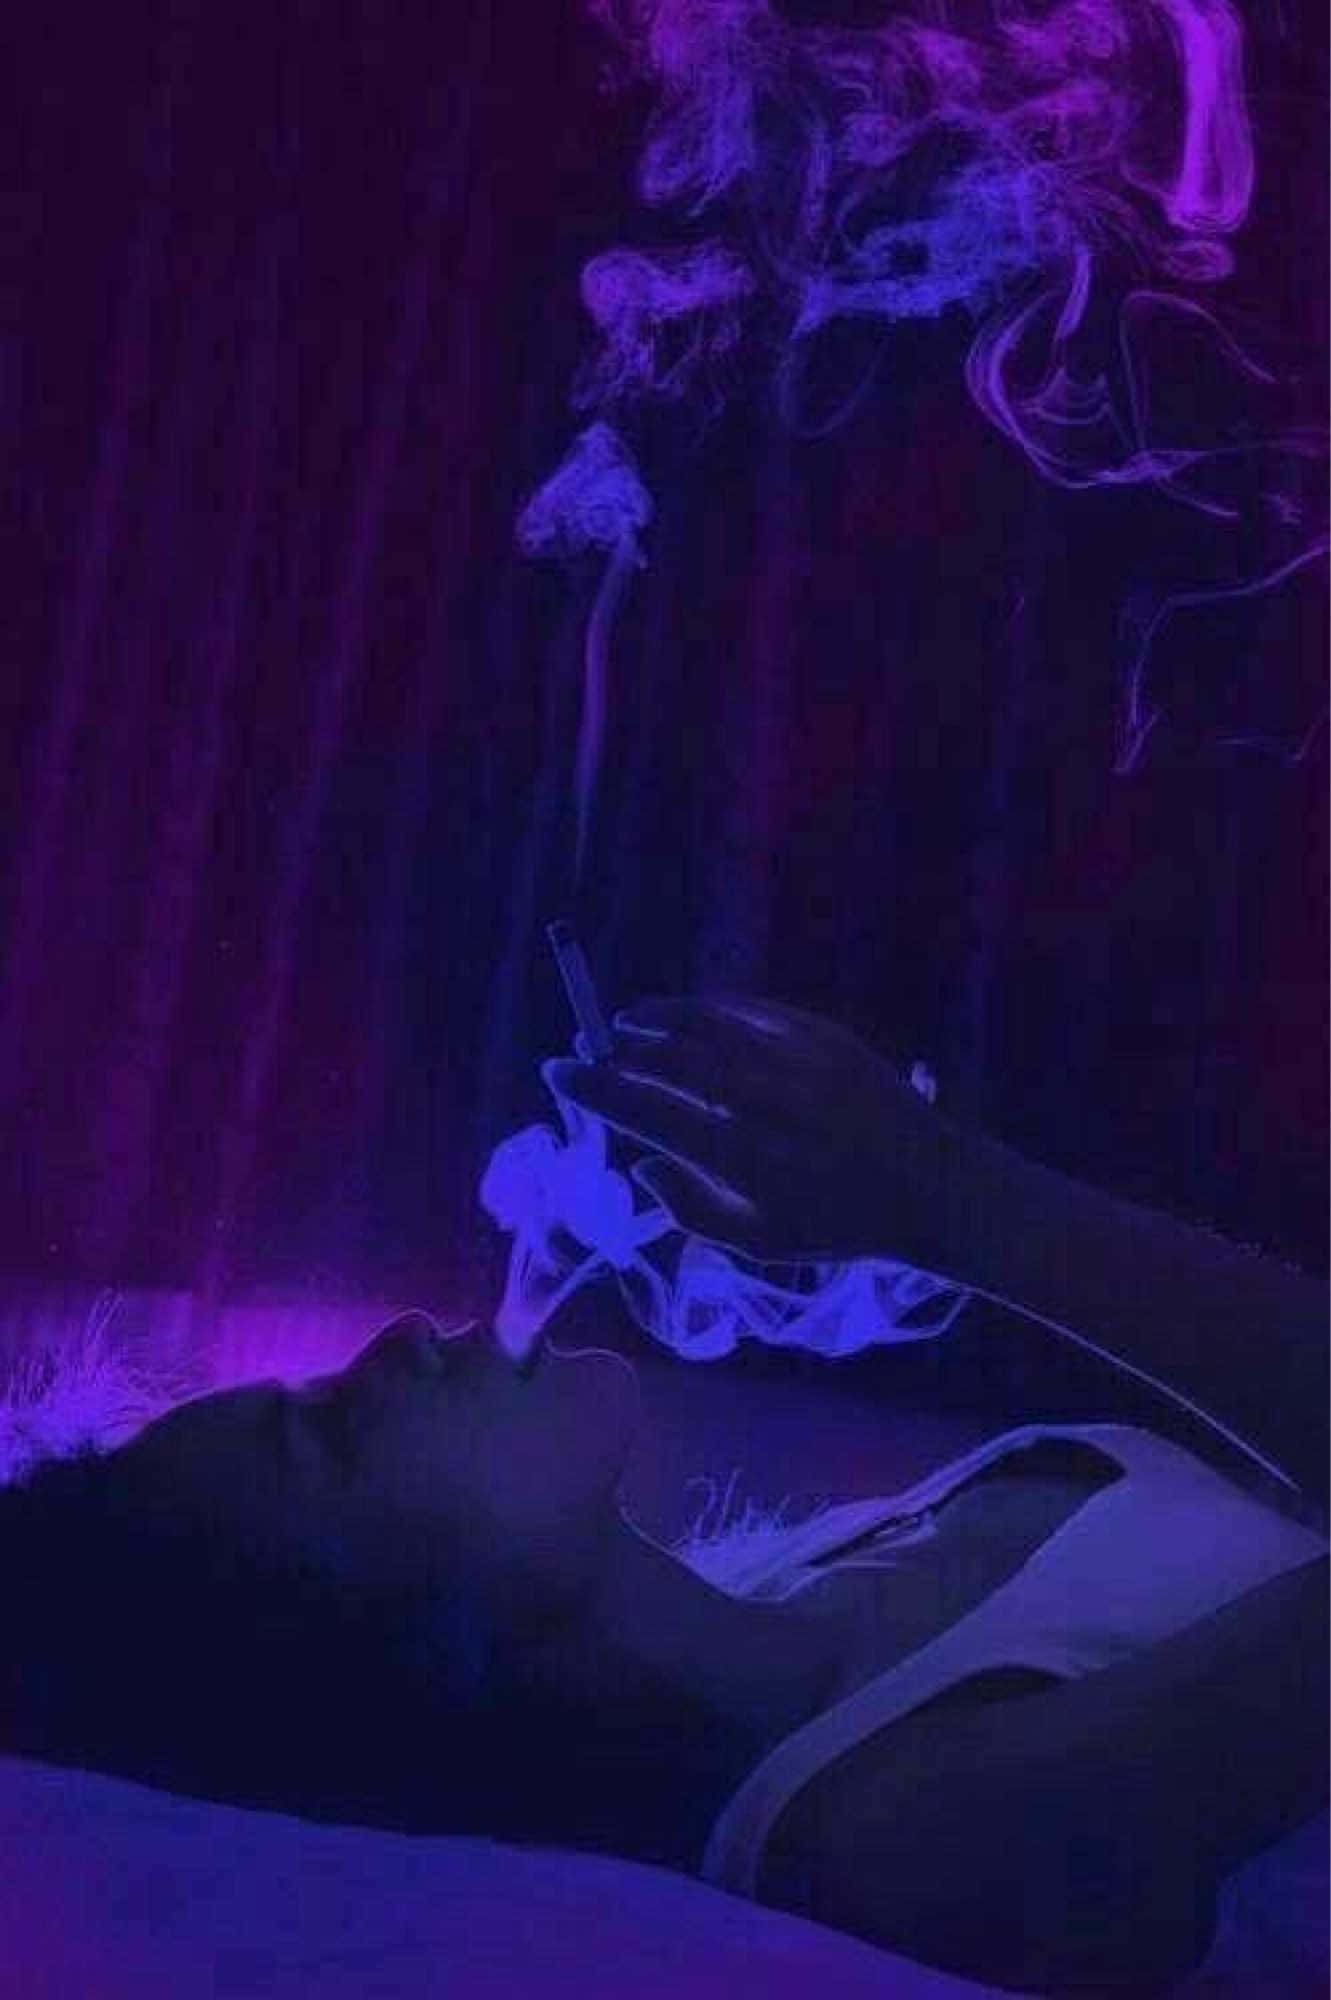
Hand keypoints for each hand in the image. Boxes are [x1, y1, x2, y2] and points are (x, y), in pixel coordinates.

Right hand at [542, 994, 976, 1270]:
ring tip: (625, 1021)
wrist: (931, 1187)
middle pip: (662, 1060)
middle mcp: (756, 1099)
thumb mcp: (758, 1243)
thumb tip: (640, 1166)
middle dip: (613, 1051)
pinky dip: (708, 1008)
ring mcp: (789, 1060)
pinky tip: (689, 1012)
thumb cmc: (840, 1225)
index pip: (640, 1110)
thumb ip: (689, 1210)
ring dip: (653, 1019)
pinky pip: (748, 1011)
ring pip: (702, 1024)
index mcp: (734, 1155)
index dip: (591, 1088)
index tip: (558, 1074)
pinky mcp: (819, 1035)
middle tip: (588, 1050)